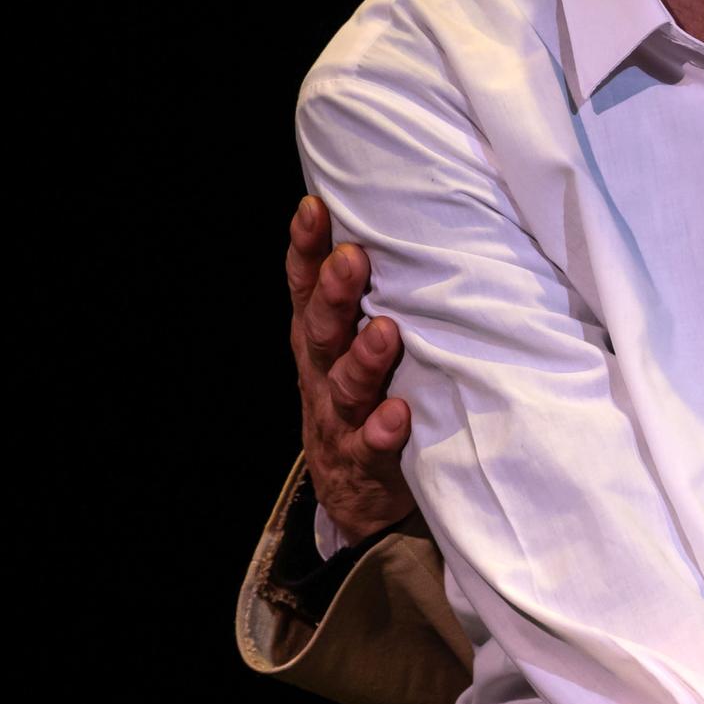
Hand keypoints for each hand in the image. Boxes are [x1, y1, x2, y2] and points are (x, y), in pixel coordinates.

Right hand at [289, 195, 419, 544]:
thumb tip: (389, 225)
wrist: (355, 495)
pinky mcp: (364, 461)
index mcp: (318, 339)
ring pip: (346, 386)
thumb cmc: (364, 398)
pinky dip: (382, 430)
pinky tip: (398, 415)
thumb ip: (360, 299)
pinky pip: (371, 446)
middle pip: (322, 330)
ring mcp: (339, 419)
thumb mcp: (350, 345)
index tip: (315, 208)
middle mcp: (321, 374)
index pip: (305, 287)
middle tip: (353, 261)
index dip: (306, 249)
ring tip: (385, 333)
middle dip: (335, 294)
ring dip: (364, 359)